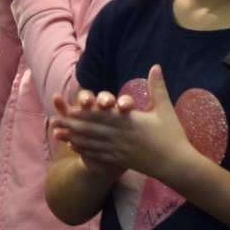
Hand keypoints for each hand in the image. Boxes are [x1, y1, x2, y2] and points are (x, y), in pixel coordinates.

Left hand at [54, 66, 196, 181]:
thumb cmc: (172, 135)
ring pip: (91, 143)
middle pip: (91, 129)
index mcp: (129, 121)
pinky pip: (98, 155)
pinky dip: (84, 150)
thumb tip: (156, 65)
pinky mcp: (121, 160)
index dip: (83, 112)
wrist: (176, 164)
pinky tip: (73, 147)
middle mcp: (120, 135)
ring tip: (56, 134)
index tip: (67, 108)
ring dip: (72, 138)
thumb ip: (157, 87)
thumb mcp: (165, 108)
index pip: (101, 115)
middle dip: (71, 125)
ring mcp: (119, 150)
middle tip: (53, 120)